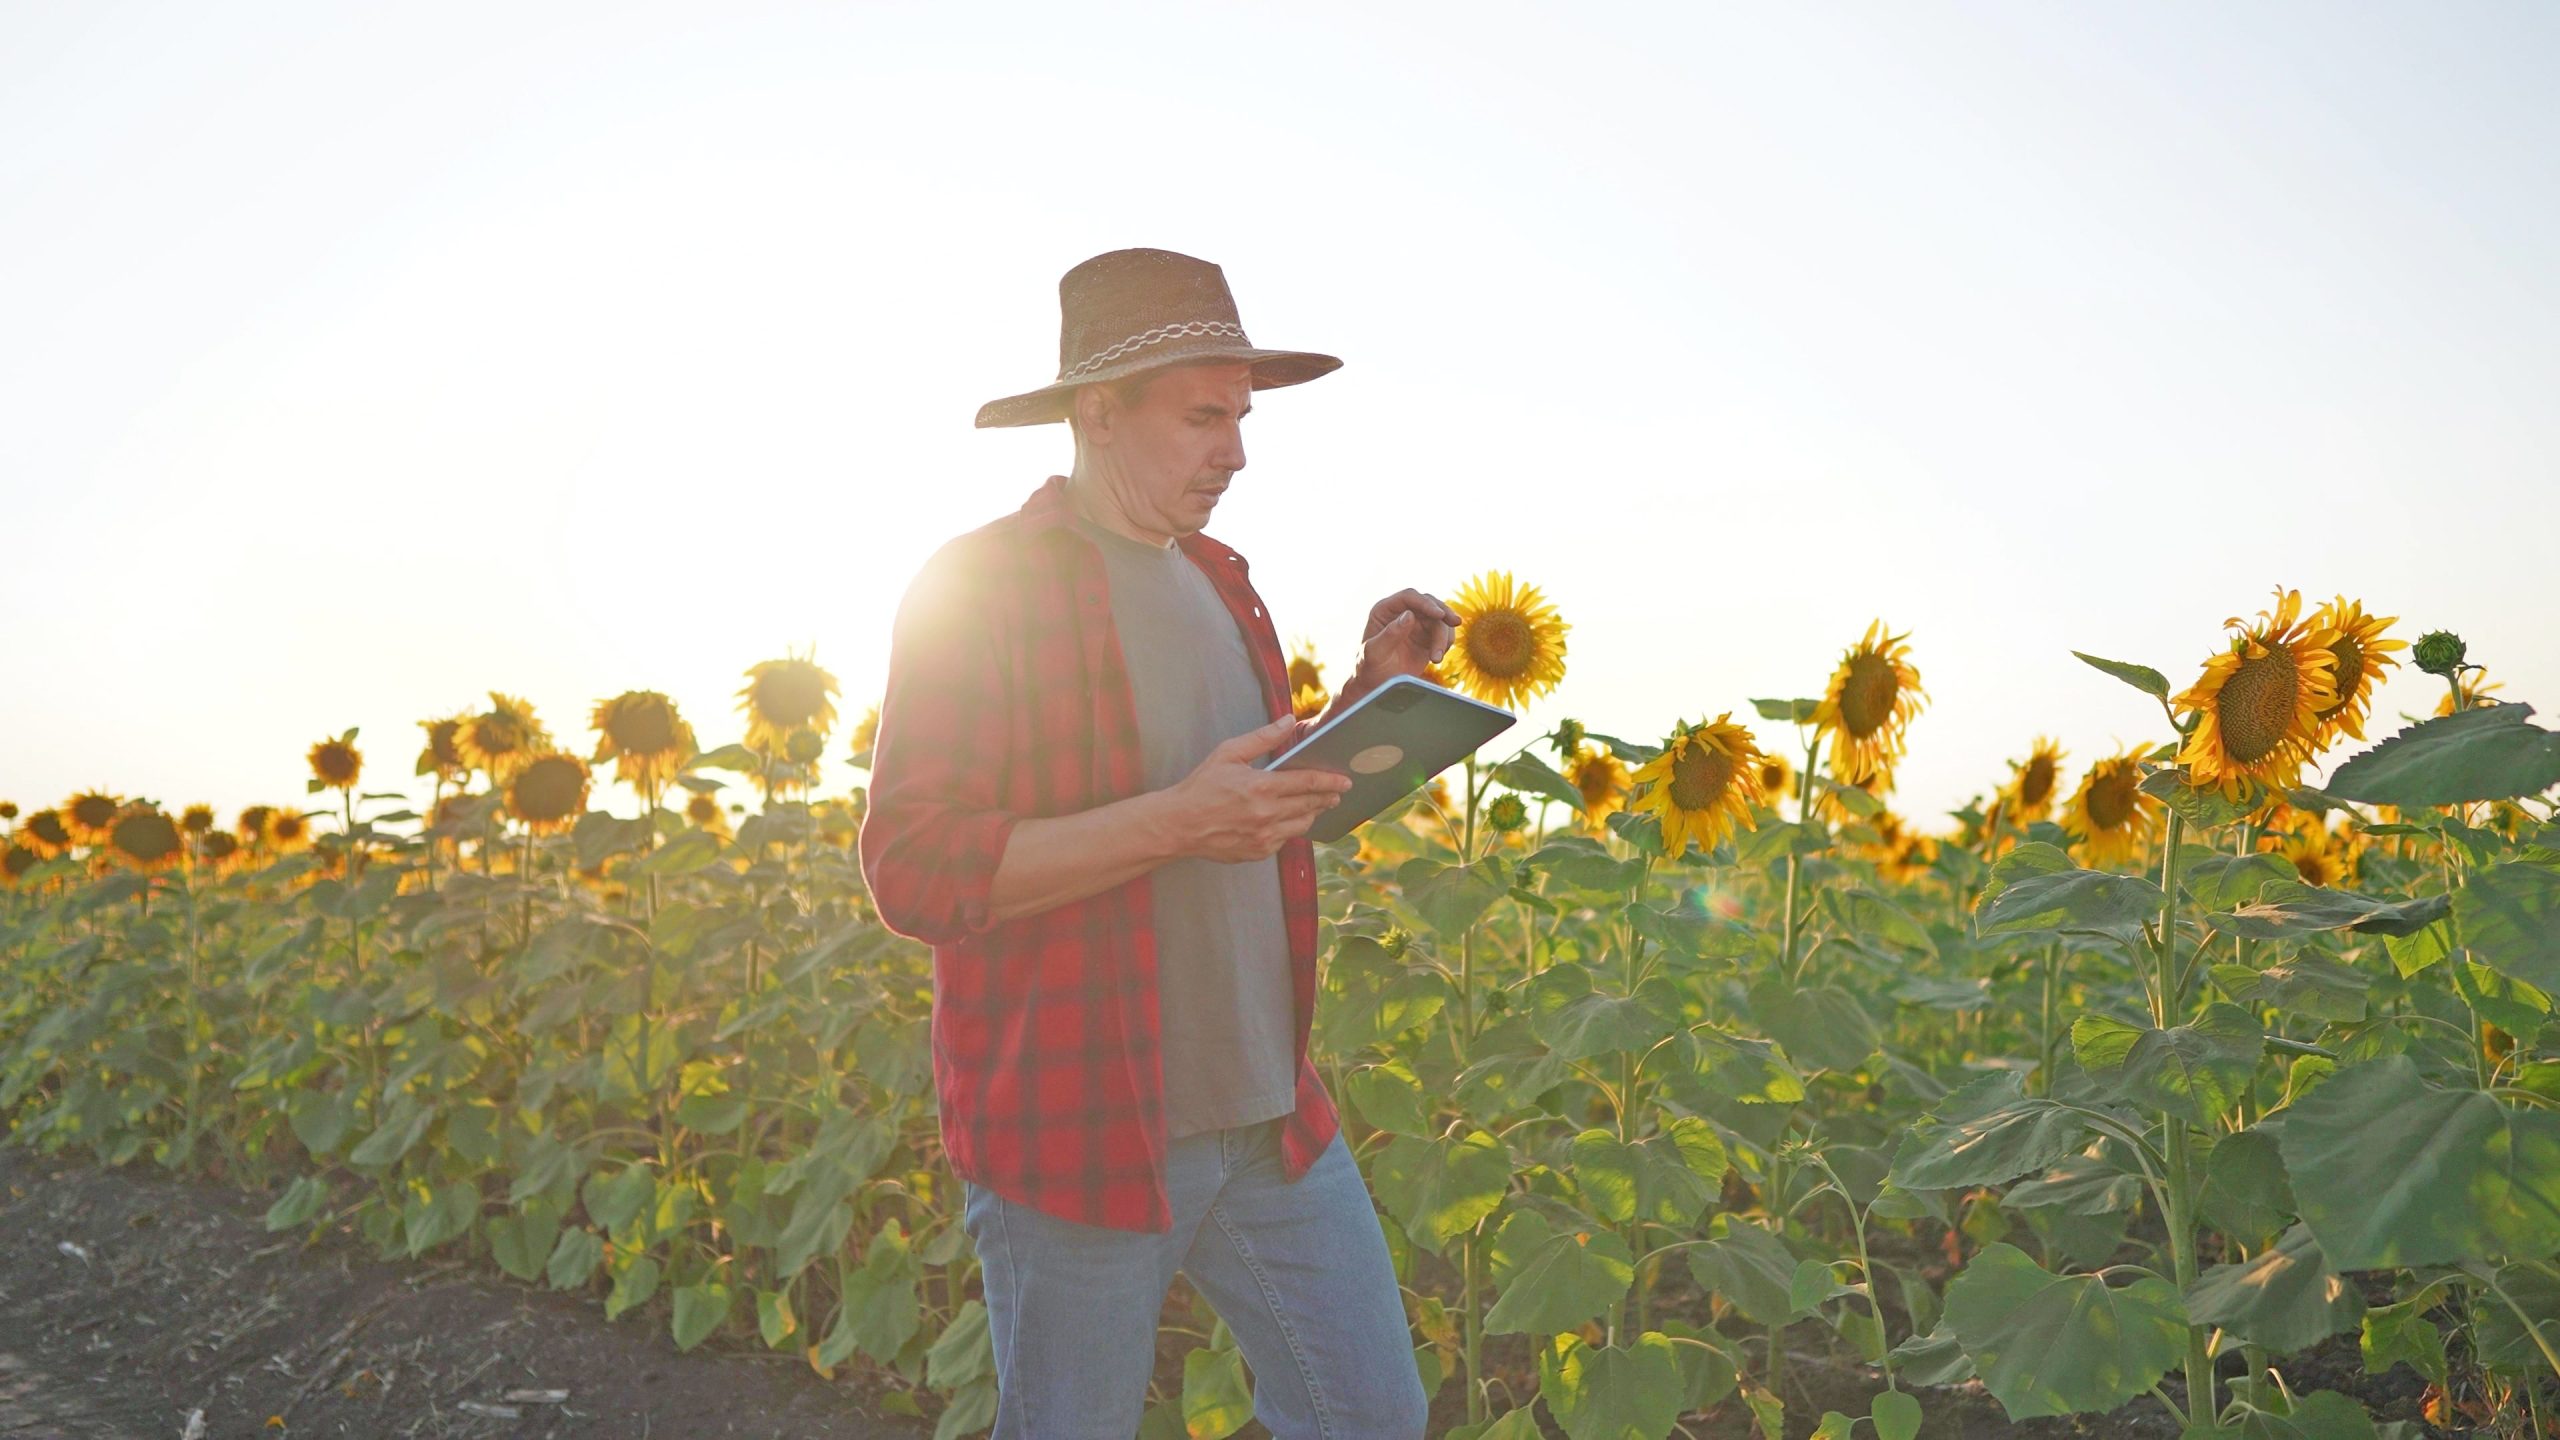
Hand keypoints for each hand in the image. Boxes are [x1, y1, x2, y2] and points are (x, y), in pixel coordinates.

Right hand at [1159, 717, 1355, 862]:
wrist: (1178, 824)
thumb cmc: (1201, 786)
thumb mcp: (1228, 753)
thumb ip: (1262, 738)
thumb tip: (1289, 720)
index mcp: (1261, 787)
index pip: (1308, 782)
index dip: (1330, 780)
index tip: (1345, 780)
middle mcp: (1267, 814)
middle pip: (1310, 805)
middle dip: (1326, 797)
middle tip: (1336, 792)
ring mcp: (1264, 837)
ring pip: (1302, 826)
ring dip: (1311, 814)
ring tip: (1314, 806)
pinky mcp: (1258, 852)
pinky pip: (1285, 840)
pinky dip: (1289, 829)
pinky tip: (1286, 820)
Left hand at [1350, 588, 1459, 691]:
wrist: (1376, 685)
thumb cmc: (1369, 668)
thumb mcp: (1375, 652)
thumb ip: (1390, 634)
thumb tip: (1409, 615)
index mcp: (1384, 610)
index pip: (1409, 597)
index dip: (1425, 603)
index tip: (1439, 615)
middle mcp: (1401, 612)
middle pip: (1429, 604)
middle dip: (1443, 614)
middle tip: (1456, 622)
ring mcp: (1416, 624)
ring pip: (1439, 620)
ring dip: (1444, 636)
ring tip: (1437, 658)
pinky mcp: (1427, 637)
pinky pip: (1444, 633)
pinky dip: (1446, 643)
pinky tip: (1438, 657)